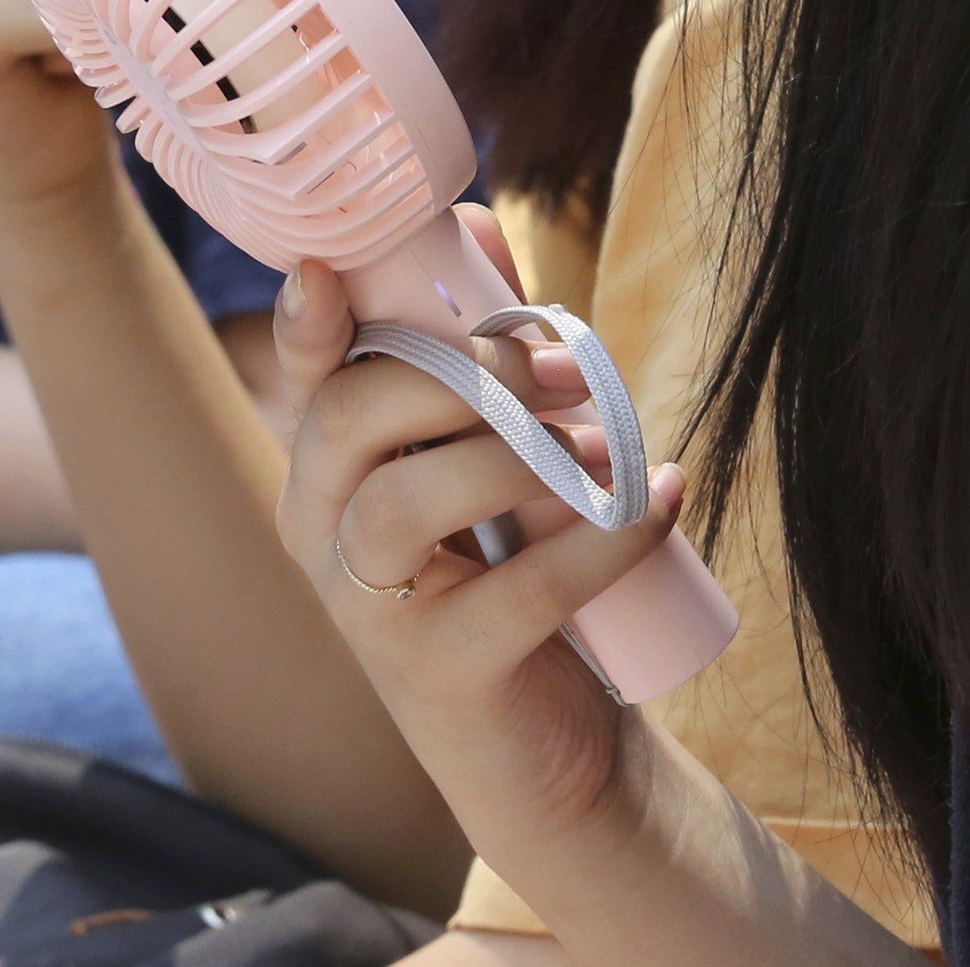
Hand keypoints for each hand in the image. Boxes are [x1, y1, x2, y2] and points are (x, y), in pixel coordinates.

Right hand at [272, 224, 669, 860]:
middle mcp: (322, 534)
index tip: (321, 274)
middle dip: (470, 371)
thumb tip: (473, 221)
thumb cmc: (518, 575)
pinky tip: (664, 498)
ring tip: (614, 450)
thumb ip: (483, 348)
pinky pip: (518, 590)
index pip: (306, 381)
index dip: (305, 326)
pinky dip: (605, 535)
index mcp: (328, 470)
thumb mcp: (495, 457)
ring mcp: (371, 611)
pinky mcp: (441, 676)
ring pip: (409, 499)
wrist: (552, 749)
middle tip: (571, 373)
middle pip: (353, 418)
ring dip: (528, 452)